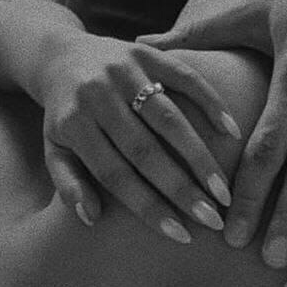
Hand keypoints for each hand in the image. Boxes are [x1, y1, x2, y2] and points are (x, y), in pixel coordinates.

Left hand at [38, 28, 241, 241]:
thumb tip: (91, 219)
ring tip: (225, 190)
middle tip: (213, 220)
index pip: (115, 174)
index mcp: (73, 124)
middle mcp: (98, 95)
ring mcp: (124, 70)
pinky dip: (210, 103)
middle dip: (181, 189)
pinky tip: (232, 133)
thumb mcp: (54, 150)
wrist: (59, 55)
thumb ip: (68, 184)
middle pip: (144, 150)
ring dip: (200, 156)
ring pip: (168, 118)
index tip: (181, 234)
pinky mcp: (147, 52)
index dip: (148, 206)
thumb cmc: (64, 116)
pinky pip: (185, 78)